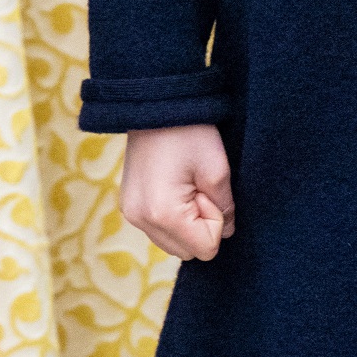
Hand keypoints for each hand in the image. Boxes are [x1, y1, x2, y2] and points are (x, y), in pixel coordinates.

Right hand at [119, 124, 235, 260]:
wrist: (156, 105)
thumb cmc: (189, 132)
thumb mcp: (217, 168)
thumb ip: (225, 206)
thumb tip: (228, 230)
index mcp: (163, 214)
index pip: (205, 249)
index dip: (216, 221)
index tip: (208, 190)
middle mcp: (141, 221)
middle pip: (187, 251)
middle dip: (201, 225)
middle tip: (199, 187)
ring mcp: (131, 215)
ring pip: (172, 243)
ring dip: (186, 222)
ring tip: (186, 184)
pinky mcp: (129, 206)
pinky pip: (158, 229)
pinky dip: (172, 216)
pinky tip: (174, 186)